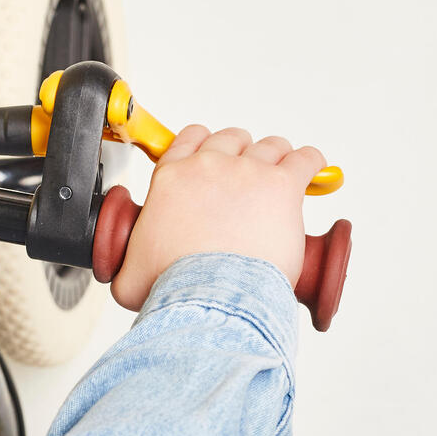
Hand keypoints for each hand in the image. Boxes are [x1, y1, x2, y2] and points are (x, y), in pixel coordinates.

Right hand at [110, 125, 326, 311]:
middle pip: (231, 139)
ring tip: (280, 177)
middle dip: (240, 154)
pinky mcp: (282, 186)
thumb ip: (126, 266)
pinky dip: (311, 163)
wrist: (208, 296)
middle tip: (246, 179)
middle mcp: (209, 167)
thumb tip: (124, 274)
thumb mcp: (130, 275)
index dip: (204, 146)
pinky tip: (311, 171)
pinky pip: (305, 159)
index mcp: (172, 179)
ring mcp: (248, 172)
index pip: (190, 139)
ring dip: (275, 158)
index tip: (212, 159)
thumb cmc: (173, 286)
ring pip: (270, 146)